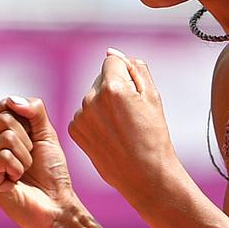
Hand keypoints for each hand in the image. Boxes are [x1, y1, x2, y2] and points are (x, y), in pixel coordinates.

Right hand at [0, 96, 78, 227]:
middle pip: (5, 120)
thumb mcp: (46, 133)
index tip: (34, 142)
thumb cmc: (50, 171)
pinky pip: (4, 156)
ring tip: (22, 172)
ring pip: (6, 137)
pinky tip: (15, 181)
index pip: (5, 105)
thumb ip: (34, 110)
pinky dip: (18, 167)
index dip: (28, 121)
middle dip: (28, 140)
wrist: (55, 204)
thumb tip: (12, 101)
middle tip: (29, 161)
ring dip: (25, 156)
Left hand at [68, 49, 181, 197]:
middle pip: (102, 78)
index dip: (127, 74)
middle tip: (132, 115)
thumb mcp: (153, 97)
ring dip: (104, 105)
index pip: (113, 61)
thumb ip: (135, 68)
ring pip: (93, 97)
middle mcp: (91, 99)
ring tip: (122, 128)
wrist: (144, 175)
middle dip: (115, 89)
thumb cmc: (154, 136)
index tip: (135, 94)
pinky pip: (85, 113)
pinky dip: (96, 120)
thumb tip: (111, 52)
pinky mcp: (75, 130)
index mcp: (113, 87)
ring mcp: (81, 116)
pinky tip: (110, 135)